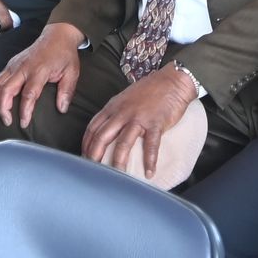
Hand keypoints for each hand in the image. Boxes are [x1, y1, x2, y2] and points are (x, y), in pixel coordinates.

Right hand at [0, 24, 84, 127]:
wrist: (57, 35)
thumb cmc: (64, 54)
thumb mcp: (72, 72)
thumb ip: (66, 91)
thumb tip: (62, 109)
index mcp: (39, 69)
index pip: (28, 93)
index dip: (25, 110)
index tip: (24, 122)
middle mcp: (23, 67)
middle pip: (7, 89)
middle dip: (3, 108)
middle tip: (7, 122)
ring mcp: (14, 65)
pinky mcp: (10, 64)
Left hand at [82, 67, 197, 178]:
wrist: (173, 79)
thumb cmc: (151, 89)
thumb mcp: (126, 98)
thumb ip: (116, 112)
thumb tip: (108, 130)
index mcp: (113, 107)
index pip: (92, 128)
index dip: (86, 145)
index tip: (85, 158)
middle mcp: (122, 112)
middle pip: (102, 137)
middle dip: (95, 157)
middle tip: (94, 172)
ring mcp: (138, 118)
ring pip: (123, 143)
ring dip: (119, 162)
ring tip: (118, 177)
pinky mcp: (156, 123)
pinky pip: (151, 144)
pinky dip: (150, 160)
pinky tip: (150, 172)